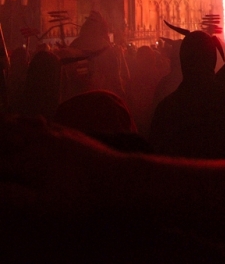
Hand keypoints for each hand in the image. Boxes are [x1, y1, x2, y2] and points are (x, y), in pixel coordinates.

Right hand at [0, 115, 119, 211]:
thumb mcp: (43, 204)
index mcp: (27, 159)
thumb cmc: (77, 195)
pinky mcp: (66, 130)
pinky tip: (26, 121)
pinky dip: (25, 120)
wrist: (114, 176)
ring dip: (5, 125)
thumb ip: (13, 196)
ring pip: (20, 123)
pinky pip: (39, 120)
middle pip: (5, 134)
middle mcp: (36, 140)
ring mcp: (52, 132)